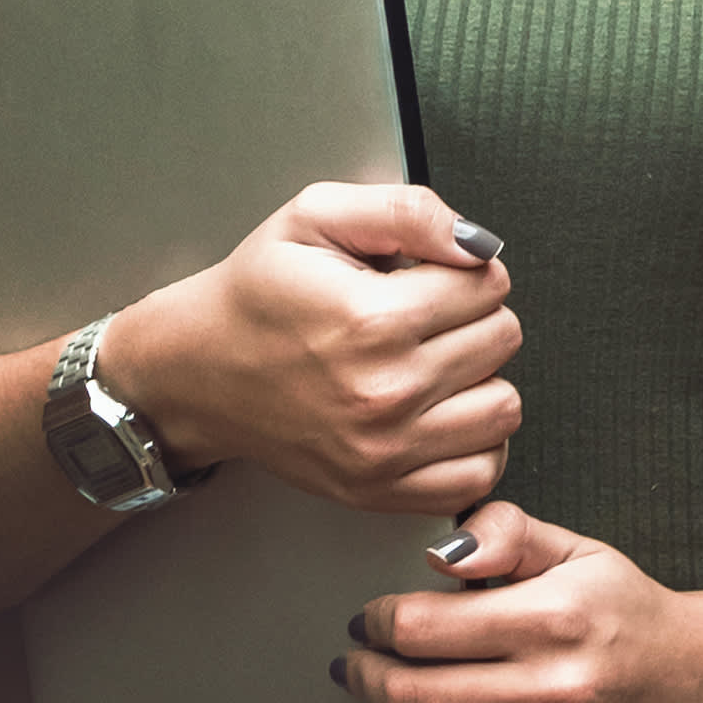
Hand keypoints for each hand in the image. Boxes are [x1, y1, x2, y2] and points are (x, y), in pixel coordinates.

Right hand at [105, 184, 518, 517]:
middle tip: (424, 314)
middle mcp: (383, 392)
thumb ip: (406, 212)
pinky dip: (475, 442)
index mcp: (370, 319)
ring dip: (481, 378)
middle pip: (502, 340)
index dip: (463, 269)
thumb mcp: (315, 216)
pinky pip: (480, 473)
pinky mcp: (379, 490)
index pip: (488, 285)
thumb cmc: (255, 294)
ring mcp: (384, 451)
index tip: (427, 274)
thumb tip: (477, 242)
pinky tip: (443, 412)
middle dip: (473, 316)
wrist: (198, 371)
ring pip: (504, 407)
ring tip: (434, 360)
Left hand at [338, 501, 702, 702]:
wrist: (702, 684)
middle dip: (365, 680)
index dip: (375, 624)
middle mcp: (554, 693)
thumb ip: (505, 533)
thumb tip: (439, 554)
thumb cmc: (626, 612)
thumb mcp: (576, 550)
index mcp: (552, 620)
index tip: (367, 622)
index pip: (422, 628)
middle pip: (414, 697)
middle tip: (354, 668)